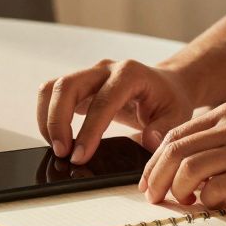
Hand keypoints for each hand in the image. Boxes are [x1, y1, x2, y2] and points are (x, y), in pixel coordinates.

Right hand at [36, 59, 197, 163]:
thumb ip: (164, 130)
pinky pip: (52, 94)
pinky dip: (48, 116)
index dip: (88, 131)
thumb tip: (147, 141)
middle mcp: (105, 69)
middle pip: (67, 86)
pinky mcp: (79, 84)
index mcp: (130, 74)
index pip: (102, 101)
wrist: (165, 85)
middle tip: (62, 153)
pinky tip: (58, 138)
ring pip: (53, 88)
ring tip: (58, 147)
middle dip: (58, 121)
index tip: (79, 156)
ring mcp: (89, 74)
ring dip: (48, 119)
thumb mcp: (177, 117)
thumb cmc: (169, 101)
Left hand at [139, 102, 225, 206]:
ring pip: (190, 168)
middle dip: (156, 177)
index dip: (155, 160)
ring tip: (182, 203)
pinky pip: (217, 187)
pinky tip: (214, 207)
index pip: (175, 134)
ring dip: (177, 190)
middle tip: (153, 198)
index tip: (149, 180)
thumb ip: (225, 138)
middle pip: (175, 150)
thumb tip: (192, 167)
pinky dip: (207, 201)